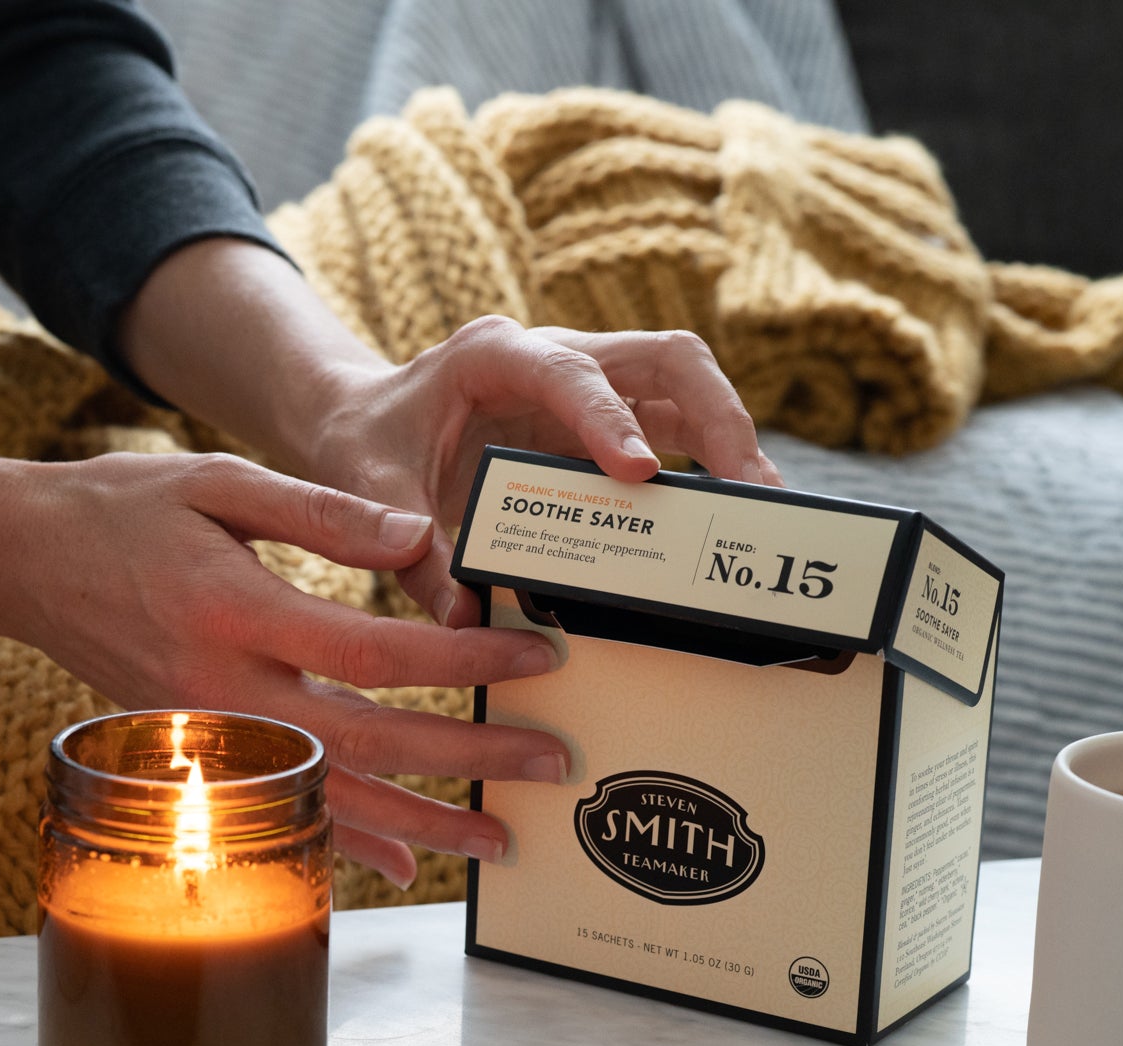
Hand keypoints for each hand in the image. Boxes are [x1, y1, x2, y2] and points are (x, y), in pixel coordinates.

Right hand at [1, 451, 568, 884]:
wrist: (24, 563)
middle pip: (366, 743)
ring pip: (328, 796)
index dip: (460, 661)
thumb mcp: (218, 480)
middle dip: (466, 759)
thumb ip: (320, 512)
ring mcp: (207, 732)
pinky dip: (341, 840)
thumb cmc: (122, 510)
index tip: (534, 658)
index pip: (372, 653)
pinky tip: (398, 862)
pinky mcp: (196, 752)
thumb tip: (419, 539)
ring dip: (419, 825)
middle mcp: (223, 688)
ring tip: (497, 839)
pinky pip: (280, 806)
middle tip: (550, 763)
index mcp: (237, 611)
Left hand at [304, 316, 783, 626]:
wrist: (361, 418)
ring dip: (729, 439)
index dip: (609, 418)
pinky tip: (724, 515)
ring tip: (761, 506)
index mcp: (494, 354)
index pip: (568, 371)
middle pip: (663, 358)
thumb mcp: (371, 487)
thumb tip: (463, 615)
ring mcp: (587, 382)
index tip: (641, 472)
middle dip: (716, 416)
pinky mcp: (604, 418)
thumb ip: (412, 551)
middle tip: (750, 489)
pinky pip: (671, 428)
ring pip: (683, 387)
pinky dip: (705, 465)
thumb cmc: (367, 439)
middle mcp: (554, 353)